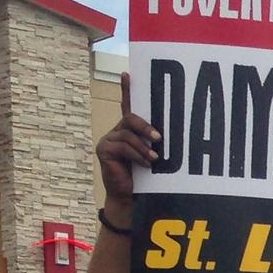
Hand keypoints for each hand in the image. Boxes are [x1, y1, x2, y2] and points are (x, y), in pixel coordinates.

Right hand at [96, 73, 160, 206]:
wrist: (131, 198)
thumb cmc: (147, 179)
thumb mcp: (154, 157)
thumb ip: (156, 144)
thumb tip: (169, 136)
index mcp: (130, 130)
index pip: (129, 106)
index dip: (127, 90)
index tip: (128, 74)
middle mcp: (118, 131)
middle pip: (130, 118)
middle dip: (146, 126)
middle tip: (159, 138)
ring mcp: (109, 139)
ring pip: (128, 134)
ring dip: (144, 147)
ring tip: (155, 159)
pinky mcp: (103, 149)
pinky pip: (121, 146)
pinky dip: (136, 155)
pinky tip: (146, 164)